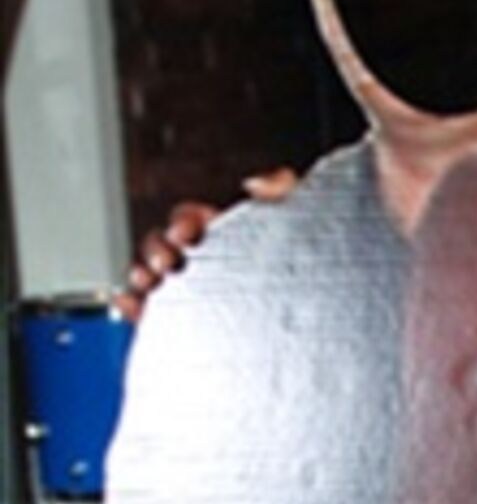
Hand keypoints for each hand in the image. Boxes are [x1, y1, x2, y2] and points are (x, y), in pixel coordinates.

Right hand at [111, 168, 297, 320]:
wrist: (317, 316)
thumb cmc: (312, 261)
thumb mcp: (304, 216)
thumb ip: (284, 189)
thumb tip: (254, 183)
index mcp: (226, 232)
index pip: (190, 217)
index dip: (184, 219)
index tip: (189, 230)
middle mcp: (205, 258)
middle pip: (162, 245)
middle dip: (157, 247)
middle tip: (170, 259)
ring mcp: (194, 288)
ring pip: (151, 276)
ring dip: (143, 273)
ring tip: (152, 280)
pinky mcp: (186, 321)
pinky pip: (151, 312)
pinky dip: (135, 305)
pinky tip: (133, 303)